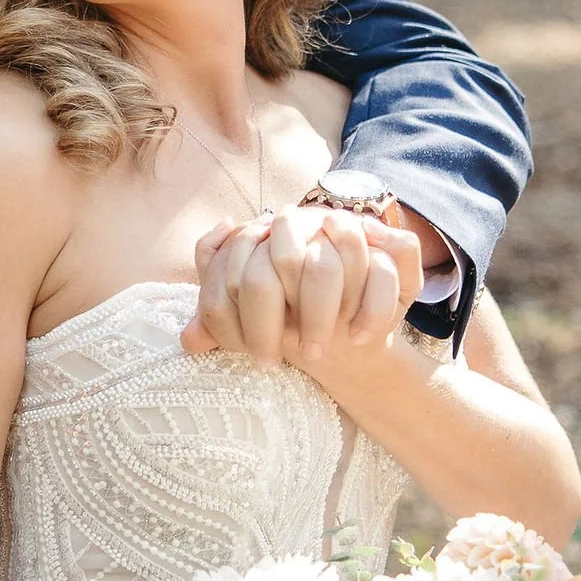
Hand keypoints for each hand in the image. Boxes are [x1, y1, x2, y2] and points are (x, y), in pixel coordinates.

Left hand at [182, 205, 424, 368]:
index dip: (246, 309)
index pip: (240, 259)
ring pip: (328, 266)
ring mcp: (348, 230)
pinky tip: (357, 338)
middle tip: (281, 357)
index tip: (256, 354)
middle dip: (278, 316)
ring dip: (321, 314)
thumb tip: (190, 339)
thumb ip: (216, 322)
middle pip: (281, 260)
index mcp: (265, 235)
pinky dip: (371, 311)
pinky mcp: (391, 249)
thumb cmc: (286, 321)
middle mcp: (304, 223)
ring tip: (316, 354)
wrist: (342, 331)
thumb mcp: (247, 321)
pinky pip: (382, 273)